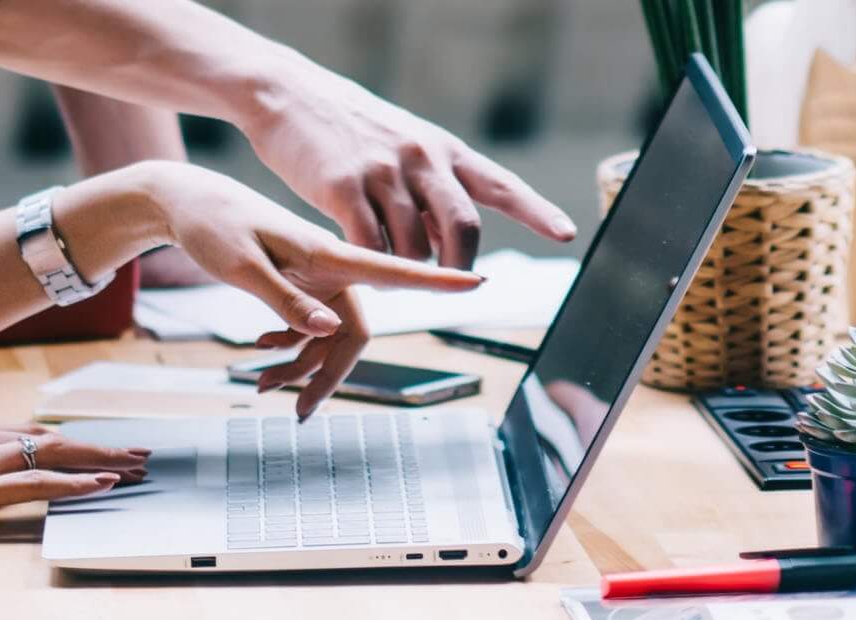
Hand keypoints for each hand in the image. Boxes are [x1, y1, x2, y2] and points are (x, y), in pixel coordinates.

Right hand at [0, 420, 147, 541]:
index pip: (29, 432)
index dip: (69, 441)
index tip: (99, 447)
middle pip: (53, 437)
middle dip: (100, 445)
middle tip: (139, 453)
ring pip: (56, 454)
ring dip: (102, 460)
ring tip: (138, 468)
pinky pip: (37, 483)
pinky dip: (76, 483)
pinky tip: (104, 485)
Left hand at [121, 164, 482, 417]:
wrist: (188, 202)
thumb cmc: (213, 225)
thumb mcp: (242, 266)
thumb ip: (285, 299)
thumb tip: (325, 332)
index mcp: (327, 254)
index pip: (393, 271)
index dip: (438, 280)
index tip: (476, 280)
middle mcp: (331, 268)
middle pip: (353, 334)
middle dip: (327, 374)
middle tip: (296, 409)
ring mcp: (317, 278)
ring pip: (328, 338)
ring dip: (299, 366)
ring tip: (258, 381)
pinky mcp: (301, 284)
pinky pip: (309, 327)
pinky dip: (288, 348)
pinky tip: (260, 352)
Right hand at [239, 73, 575, 267]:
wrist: (289, 95)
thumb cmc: (350, 129)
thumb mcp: (406, 146)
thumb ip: (433, 189)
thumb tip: (456, 243)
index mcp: (443, 150)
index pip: (500, 184)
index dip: (535, 211)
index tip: (566, 232)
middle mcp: (421, 160)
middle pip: (463, 229)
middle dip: (460, 269)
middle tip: (451, 288)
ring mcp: (383, 172)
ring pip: (414, 248)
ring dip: (405, 269)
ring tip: (385, 264)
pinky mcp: (342, 187)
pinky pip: (370, 248)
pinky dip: (371, 266)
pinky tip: (359, 262)